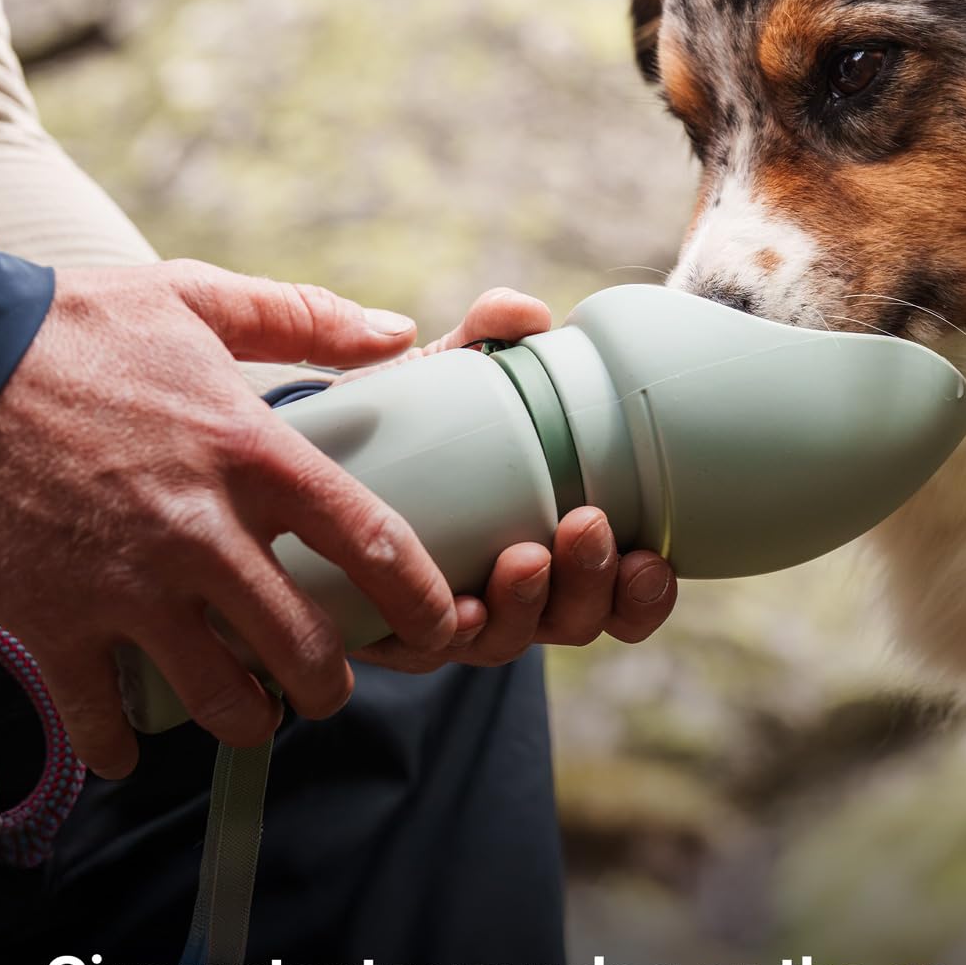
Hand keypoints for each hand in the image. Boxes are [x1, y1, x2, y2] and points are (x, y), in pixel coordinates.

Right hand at [0, 259, 459, 777]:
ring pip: (220, 696)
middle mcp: (199, 528)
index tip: (440, 626)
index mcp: (251, 451)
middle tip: (330, 686)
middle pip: (304, 647)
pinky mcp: (50, 617)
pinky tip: (132, 742)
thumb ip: (306, 319)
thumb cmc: (80, 329)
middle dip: (332, 684)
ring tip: (252, 708)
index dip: (420, 600)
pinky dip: (121, 744)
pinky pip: (103, 716)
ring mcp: (124, 582)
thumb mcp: (199, 300)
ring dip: (248, 716)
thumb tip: (400, 335)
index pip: (369, 541)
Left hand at [346, 288, 677, 673]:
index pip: (622, 597)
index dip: (646, 594)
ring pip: (508, 642)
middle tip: (585, 526)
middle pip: (575, 623)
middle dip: (591, 584)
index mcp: (559, 553)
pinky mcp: (386, 633)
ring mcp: (453, 622)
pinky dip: (448, 632)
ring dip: (528, 604)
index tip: (650, 556)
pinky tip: (461, 608)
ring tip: (525, 558)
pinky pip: (424, 651)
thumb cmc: (413, 422)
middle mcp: (515, 600)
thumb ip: (490, 338)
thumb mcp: (454, 378)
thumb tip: (528, 313)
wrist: (315, 455)